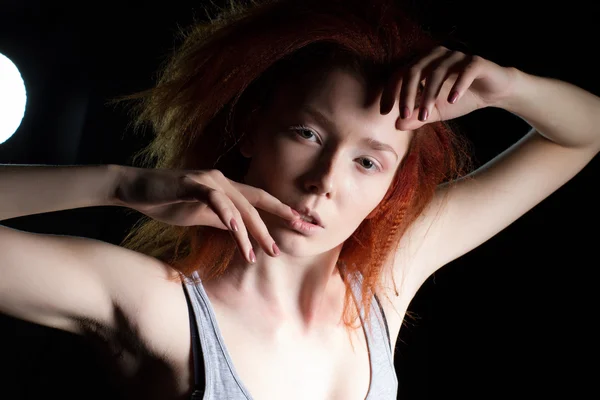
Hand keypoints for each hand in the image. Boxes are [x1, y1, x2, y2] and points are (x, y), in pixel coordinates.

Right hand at [115, 167, 298, 262]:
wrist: (136, 189)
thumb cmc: (168, 201)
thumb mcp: (200, 215)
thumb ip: (222, 221)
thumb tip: (242, 234)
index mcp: (227, 188)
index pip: (261, 201)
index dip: (283, 212)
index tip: (303, 224)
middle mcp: (223, 181)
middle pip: (258, 203)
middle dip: (279, 222)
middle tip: (296, 240)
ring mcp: (209, 181)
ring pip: (240, 206)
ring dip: (252, 231)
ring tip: (264, 252)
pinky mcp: (192, 183)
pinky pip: (215, 199)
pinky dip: (227, 214)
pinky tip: (236, 229)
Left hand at [380, 45, 518, 129]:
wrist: (493, 92)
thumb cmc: (460, 99)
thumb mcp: (436, 112)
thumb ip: (417, 117)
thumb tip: (396, 125)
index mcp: (423, 64)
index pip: (400, 74)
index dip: (391, 92)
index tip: (385, 112)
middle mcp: (437, 56)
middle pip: (414, 70)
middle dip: (407, 94)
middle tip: (403, 115)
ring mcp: (457, 56)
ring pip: (437, 72)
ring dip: (429, 95)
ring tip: (426, 115)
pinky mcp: (476, 62)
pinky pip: (465, 71)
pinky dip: (457, 85)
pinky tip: (452, 100)